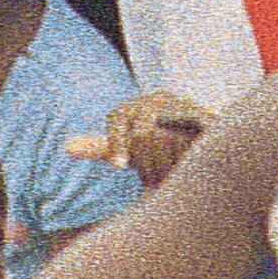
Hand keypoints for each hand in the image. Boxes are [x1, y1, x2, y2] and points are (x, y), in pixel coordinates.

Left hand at [68, 92, 209, 192]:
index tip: (120, 166)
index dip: (117, 142)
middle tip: (154, 179)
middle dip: (146, 163)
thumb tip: (66, 146)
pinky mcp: (201, 116)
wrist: (210, 147)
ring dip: (164, 164)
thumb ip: (103, 147)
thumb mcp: (133, 151)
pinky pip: (184, 137)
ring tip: (171, 174)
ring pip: (161, 138)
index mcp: (137, 107)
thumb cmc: (163, 150)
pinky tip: (184, 161)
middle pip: (140, 134)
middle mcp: (157, 99)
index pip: (118, 118)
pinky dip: (180, 152)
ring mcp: (181, 104)